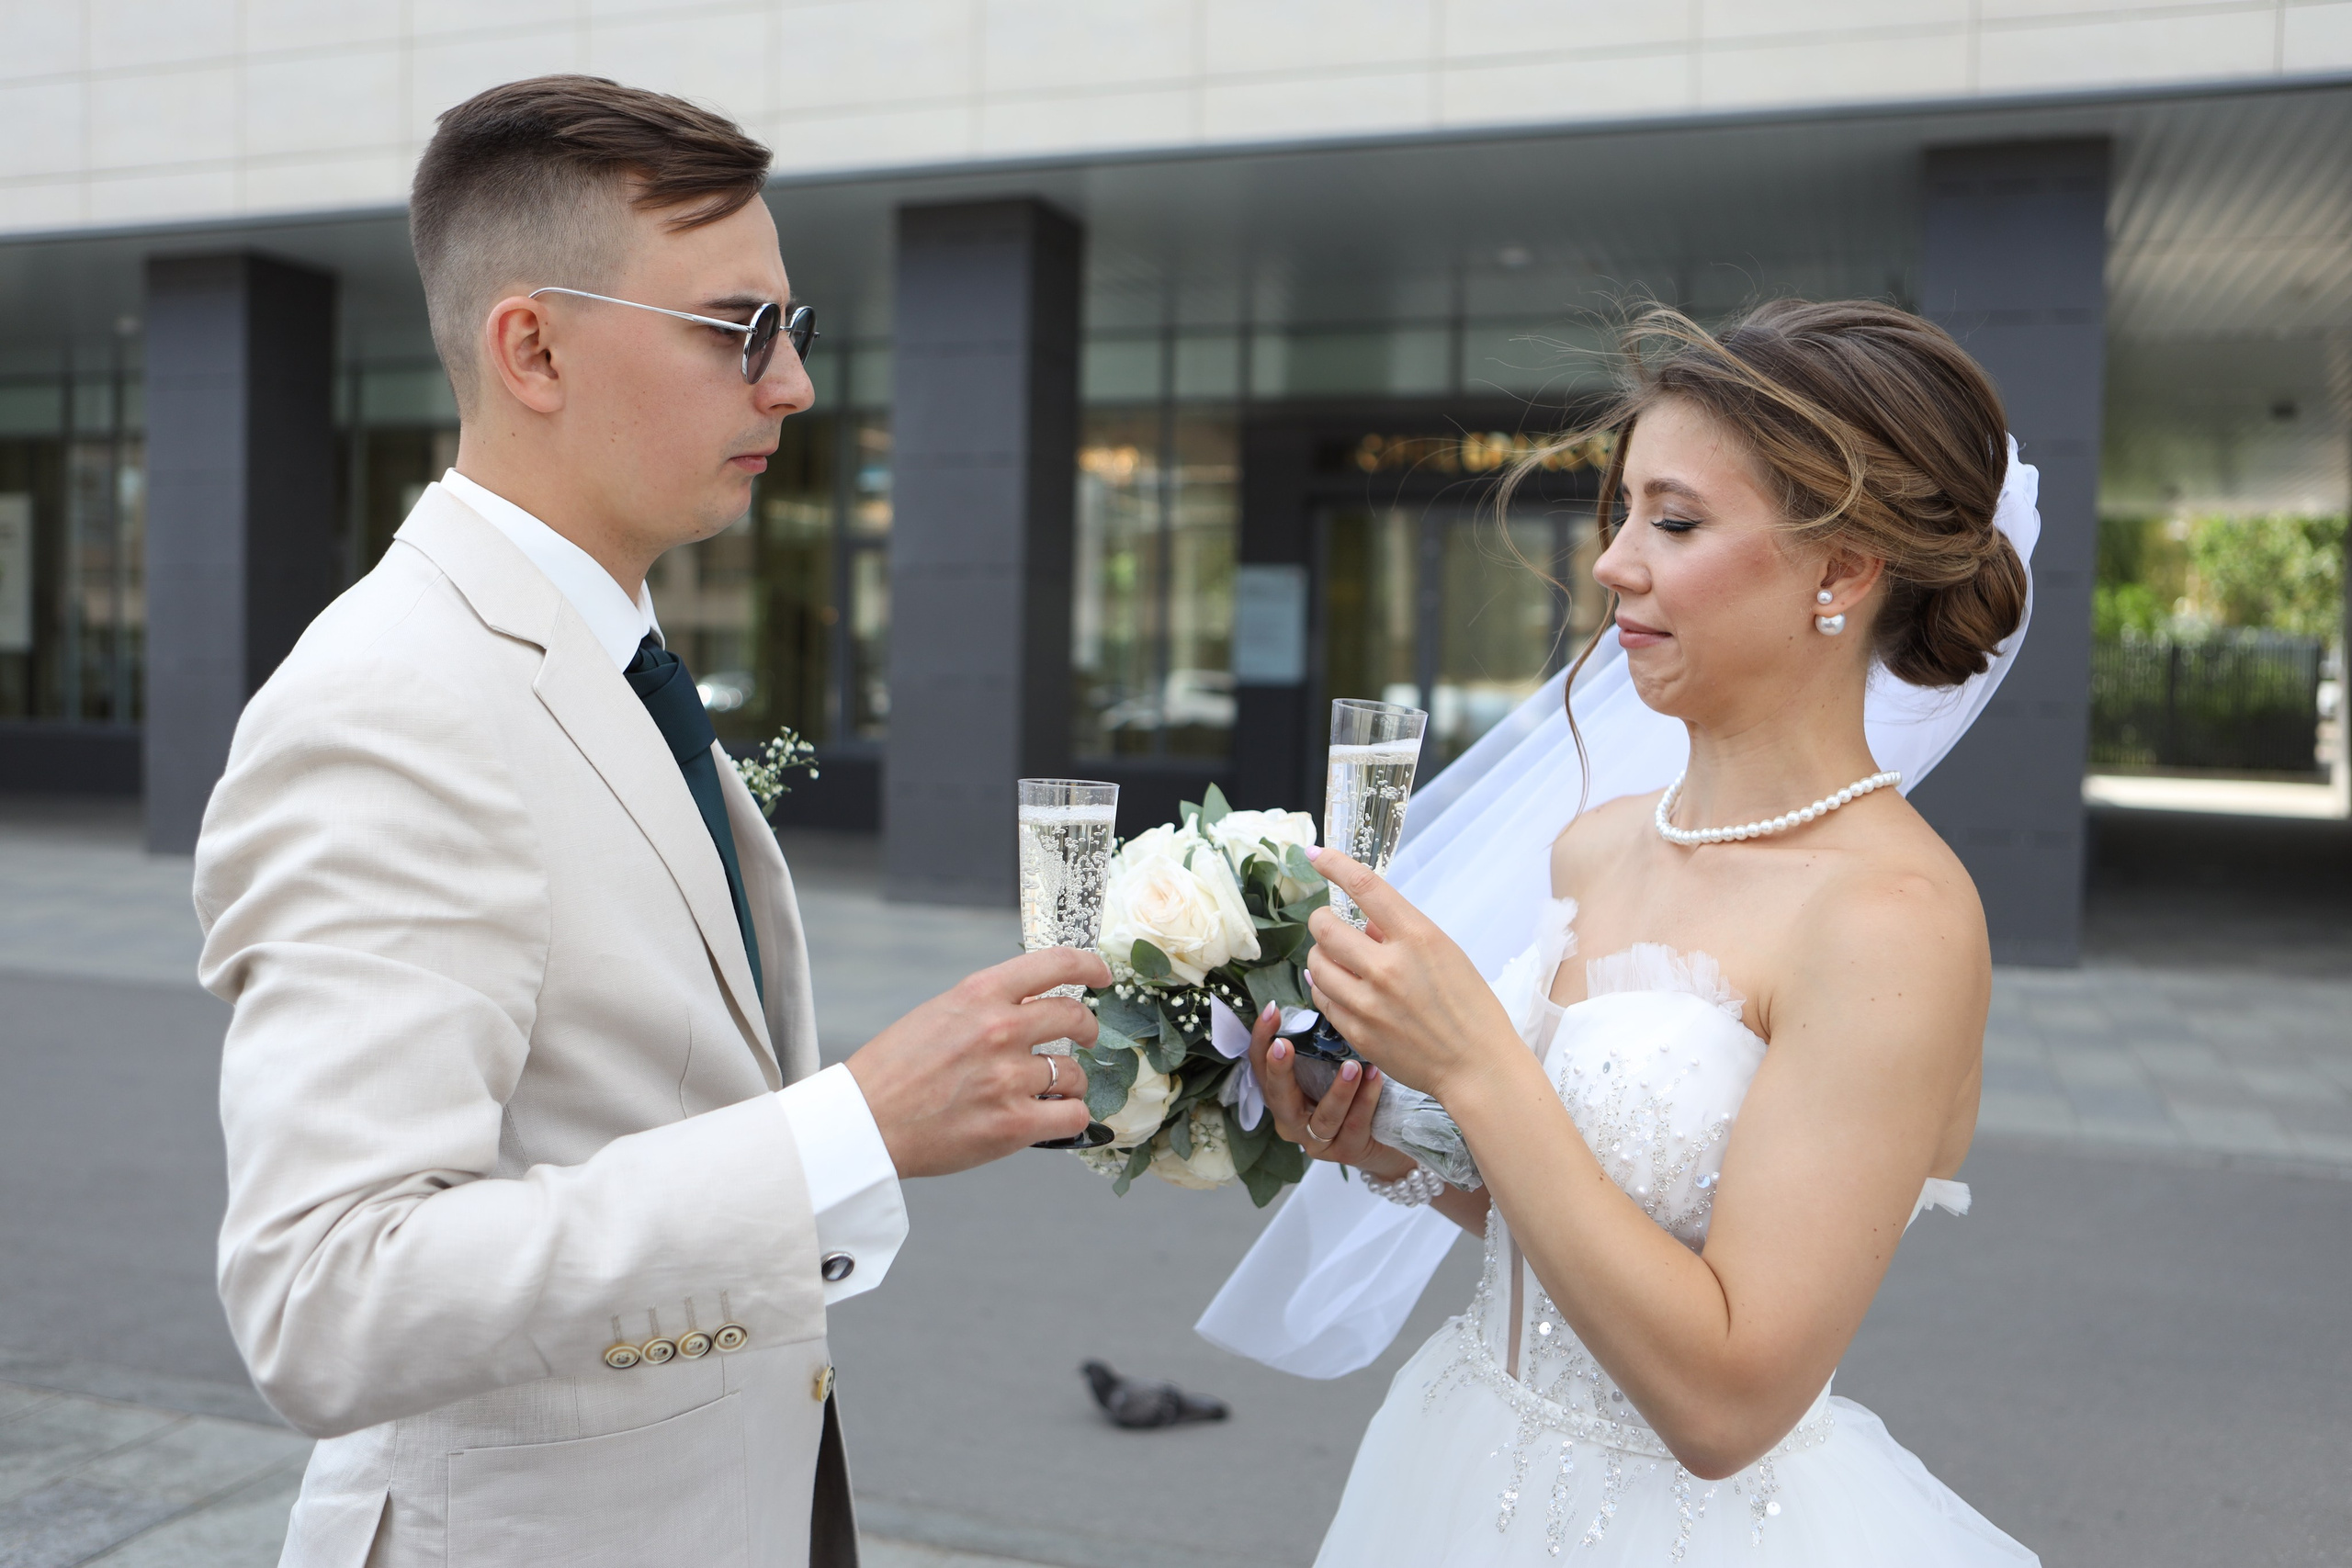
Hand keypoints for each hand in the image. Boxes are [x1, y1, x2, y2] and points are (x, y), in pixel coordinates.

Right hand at [846, 946, 1110, 1177]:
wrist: (862, 1125)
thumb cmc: (892, 1073)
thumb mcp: (936, 1014)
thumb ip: (985, 1007)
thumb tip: (1032, 1008)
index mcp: (978, 994)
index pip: (1055, 963)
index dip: (1089, 965)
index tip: (1101, 974)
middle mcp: (1000, 1029)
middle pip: (1076, 1017)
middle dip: (1088, 1028)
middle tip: (1085, 1037)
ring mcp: (1009, 1078)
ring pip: (1075, 1074)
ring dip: (1070, 1083)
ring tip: (1051, 1091)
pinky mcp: (1014, 1125)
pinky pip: (1073, 1116)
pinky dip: (1069, 1117)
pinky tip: (1053, 1117)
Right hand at [1244, 1002, 1415, 1180]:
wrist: (1388, 1139)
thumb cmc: (1355, 1094)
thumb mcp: (1333, 1065)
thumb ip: (1322, 1038)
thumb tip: (1317, 981)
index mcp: (1282, 1096)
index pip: (1259, 1066)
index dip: (1261, 1039)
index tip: (1271, 1010)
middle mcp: (1292, 1121)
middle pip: (1277, 1097)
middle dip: (1279, 1070)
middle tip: (1284, 1044)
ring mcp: (1318, 1142)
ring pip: (1322, 1118)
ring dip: (1338, 1091)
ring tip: (1354, 1066)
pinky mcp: (1347, 1152)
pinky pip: (1354, 1126)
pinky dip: (1365, 1102)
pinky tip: (1375, 1079)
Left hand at [1302, 847, 1520, 1104]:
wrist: (1477, 1065)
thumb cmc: (1470, 1006)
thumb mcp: (1446, 953)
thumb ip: (1402, 934)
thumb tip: (1364, 924)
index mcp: (1418, 938)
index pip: (1365, 888)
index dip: (1334, 865)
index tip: (1316, 855)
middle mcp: (1389, 967)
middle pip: (1325, 927)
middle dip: (1322, 921)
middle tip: (1330, 925)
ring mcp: (1369, 1002)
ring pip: (1316, 964)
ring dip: (1321, 956)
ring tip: (1337, 960)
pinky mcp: (1357, 1031)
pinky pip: (1322, 998)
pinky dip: (1326, 988)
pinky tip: (1341, 988)